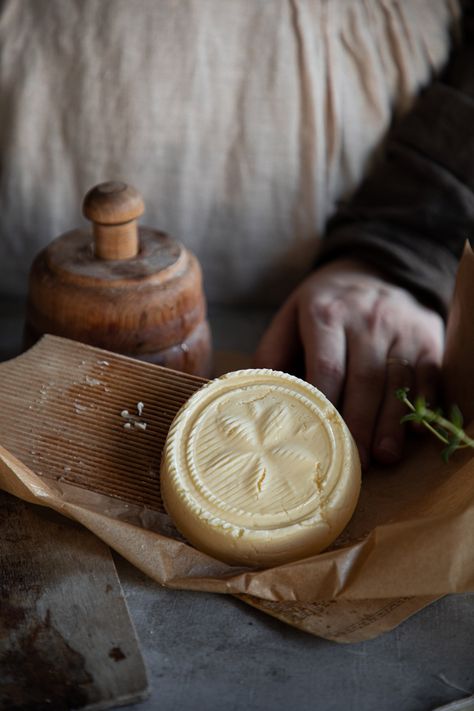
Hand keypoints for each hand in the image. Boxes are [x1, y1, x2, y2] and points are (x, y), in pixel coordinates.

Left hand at [254, 259, 444, 468]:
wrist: (375, 268)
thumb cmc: (325, 303)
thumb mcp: (290, 314)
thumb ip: (273, 352)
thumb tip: (255, 396)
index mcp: (327, 314)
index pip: (328, 366)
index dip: (325, 404)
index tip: (320, 438)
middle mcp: (368, 321)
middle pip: (365, 379)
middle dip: (359, 423)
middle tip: (354, 461)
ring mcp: (402, 330)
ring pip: (399, 381)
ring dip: (391, 422)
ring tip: (383, 457)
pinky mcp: (428, 339)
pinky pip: (430, 375)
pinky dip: (425, 404)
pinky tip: (415, 432)